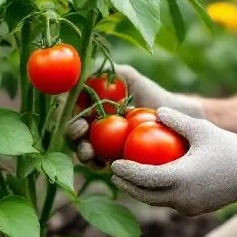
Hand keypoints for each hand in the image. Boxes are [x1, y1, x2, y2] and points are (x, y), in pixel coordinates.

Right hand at [66, 65, 204, 163]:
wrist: (170, 115)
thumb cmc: (148, 92)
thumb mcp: (128, 77)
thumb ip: (106, 72)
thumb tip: (83, 71)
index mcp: (89, 107)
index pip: (70, 111)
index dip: (66, 112)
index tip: (76, 112)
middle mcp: (91, 126)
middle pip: (72, 132)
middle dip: (71, 133)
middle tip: (81, 130)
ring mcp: (100, 145)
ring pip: (82, 151)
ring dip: (81, 152)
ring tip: (89, 152)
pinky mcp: (112, 160)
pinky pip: (100, 165)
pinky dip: (97, 165)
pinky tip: (104, 163)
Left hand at [110, 108, 236, 214]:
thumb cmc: (229, 148)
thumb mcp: (201, 129)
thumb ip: (176, 121)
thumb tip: (155, 111)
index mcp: (181, 178)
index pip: (145, 178)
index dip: (127, 172)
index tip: (114, 163)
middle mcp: (182, 197)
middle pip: (145, 195)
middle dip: (127, 186)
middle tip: (113, 173)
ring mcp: (189, 206)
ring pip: (157, 201)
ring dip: (140, 191)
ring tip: (127, 179)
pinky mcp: (195, 209)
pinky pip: (170, 202)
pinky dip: (157, 193)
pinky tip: (151, 182)